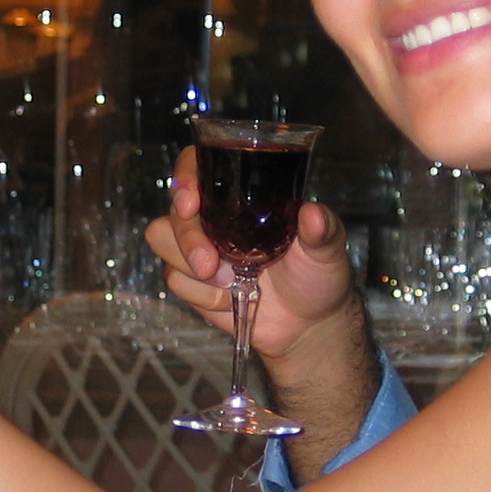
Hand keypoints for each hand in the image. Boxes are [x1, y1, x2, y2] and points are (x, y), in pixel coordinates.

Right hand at [146, 146, 360, 364]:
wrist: (308, 325)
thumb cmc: (318, 276)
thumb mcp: (327, 249)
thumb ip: (322, 230)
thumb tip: (313, 214)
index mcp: (243, 196)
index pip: (198, 166)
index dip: (186, 178)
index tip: (191, 203)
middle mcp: (215, 216)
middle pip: (174, 209)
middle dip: (187, 238)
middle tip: (210, 266)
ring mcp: (200, 248)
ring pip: (163, 242)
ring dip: (190, 266)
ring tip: (230, 283)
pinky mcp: (193, 281)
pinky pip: (175, 281)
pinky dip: (202, 295)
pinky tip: (229, 299)